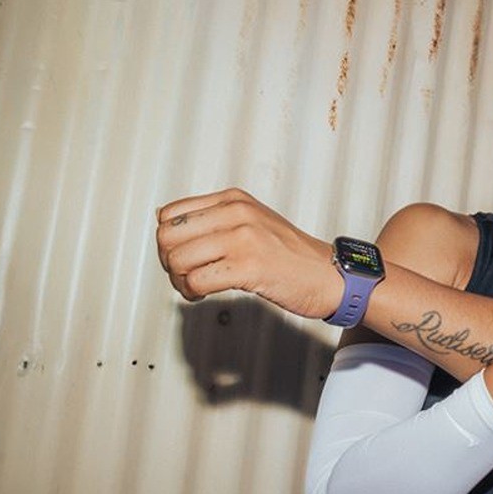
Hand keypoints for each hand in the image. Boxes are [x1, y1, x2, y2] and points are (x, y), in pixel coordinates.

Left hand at [155, 188, 343, 319]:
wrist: (330, 275)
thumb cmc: (292, 255)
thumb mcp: (253, 221)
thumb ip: (214, 218)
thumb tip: (163, 220)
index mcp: (234, 199)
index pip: (170, 213)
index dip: (168, 240)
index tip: (184, 255)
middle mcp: (237, 213)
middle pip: (167, 236)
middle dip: (169, 262)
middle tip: (186, 275)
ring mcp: (244, 238)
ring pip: (177, 259)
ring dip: (180, 281)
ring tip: (196, 287)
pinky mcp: (249, 267)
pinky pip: (196, 281)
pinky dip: (192, 293)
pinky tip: (204, 294)